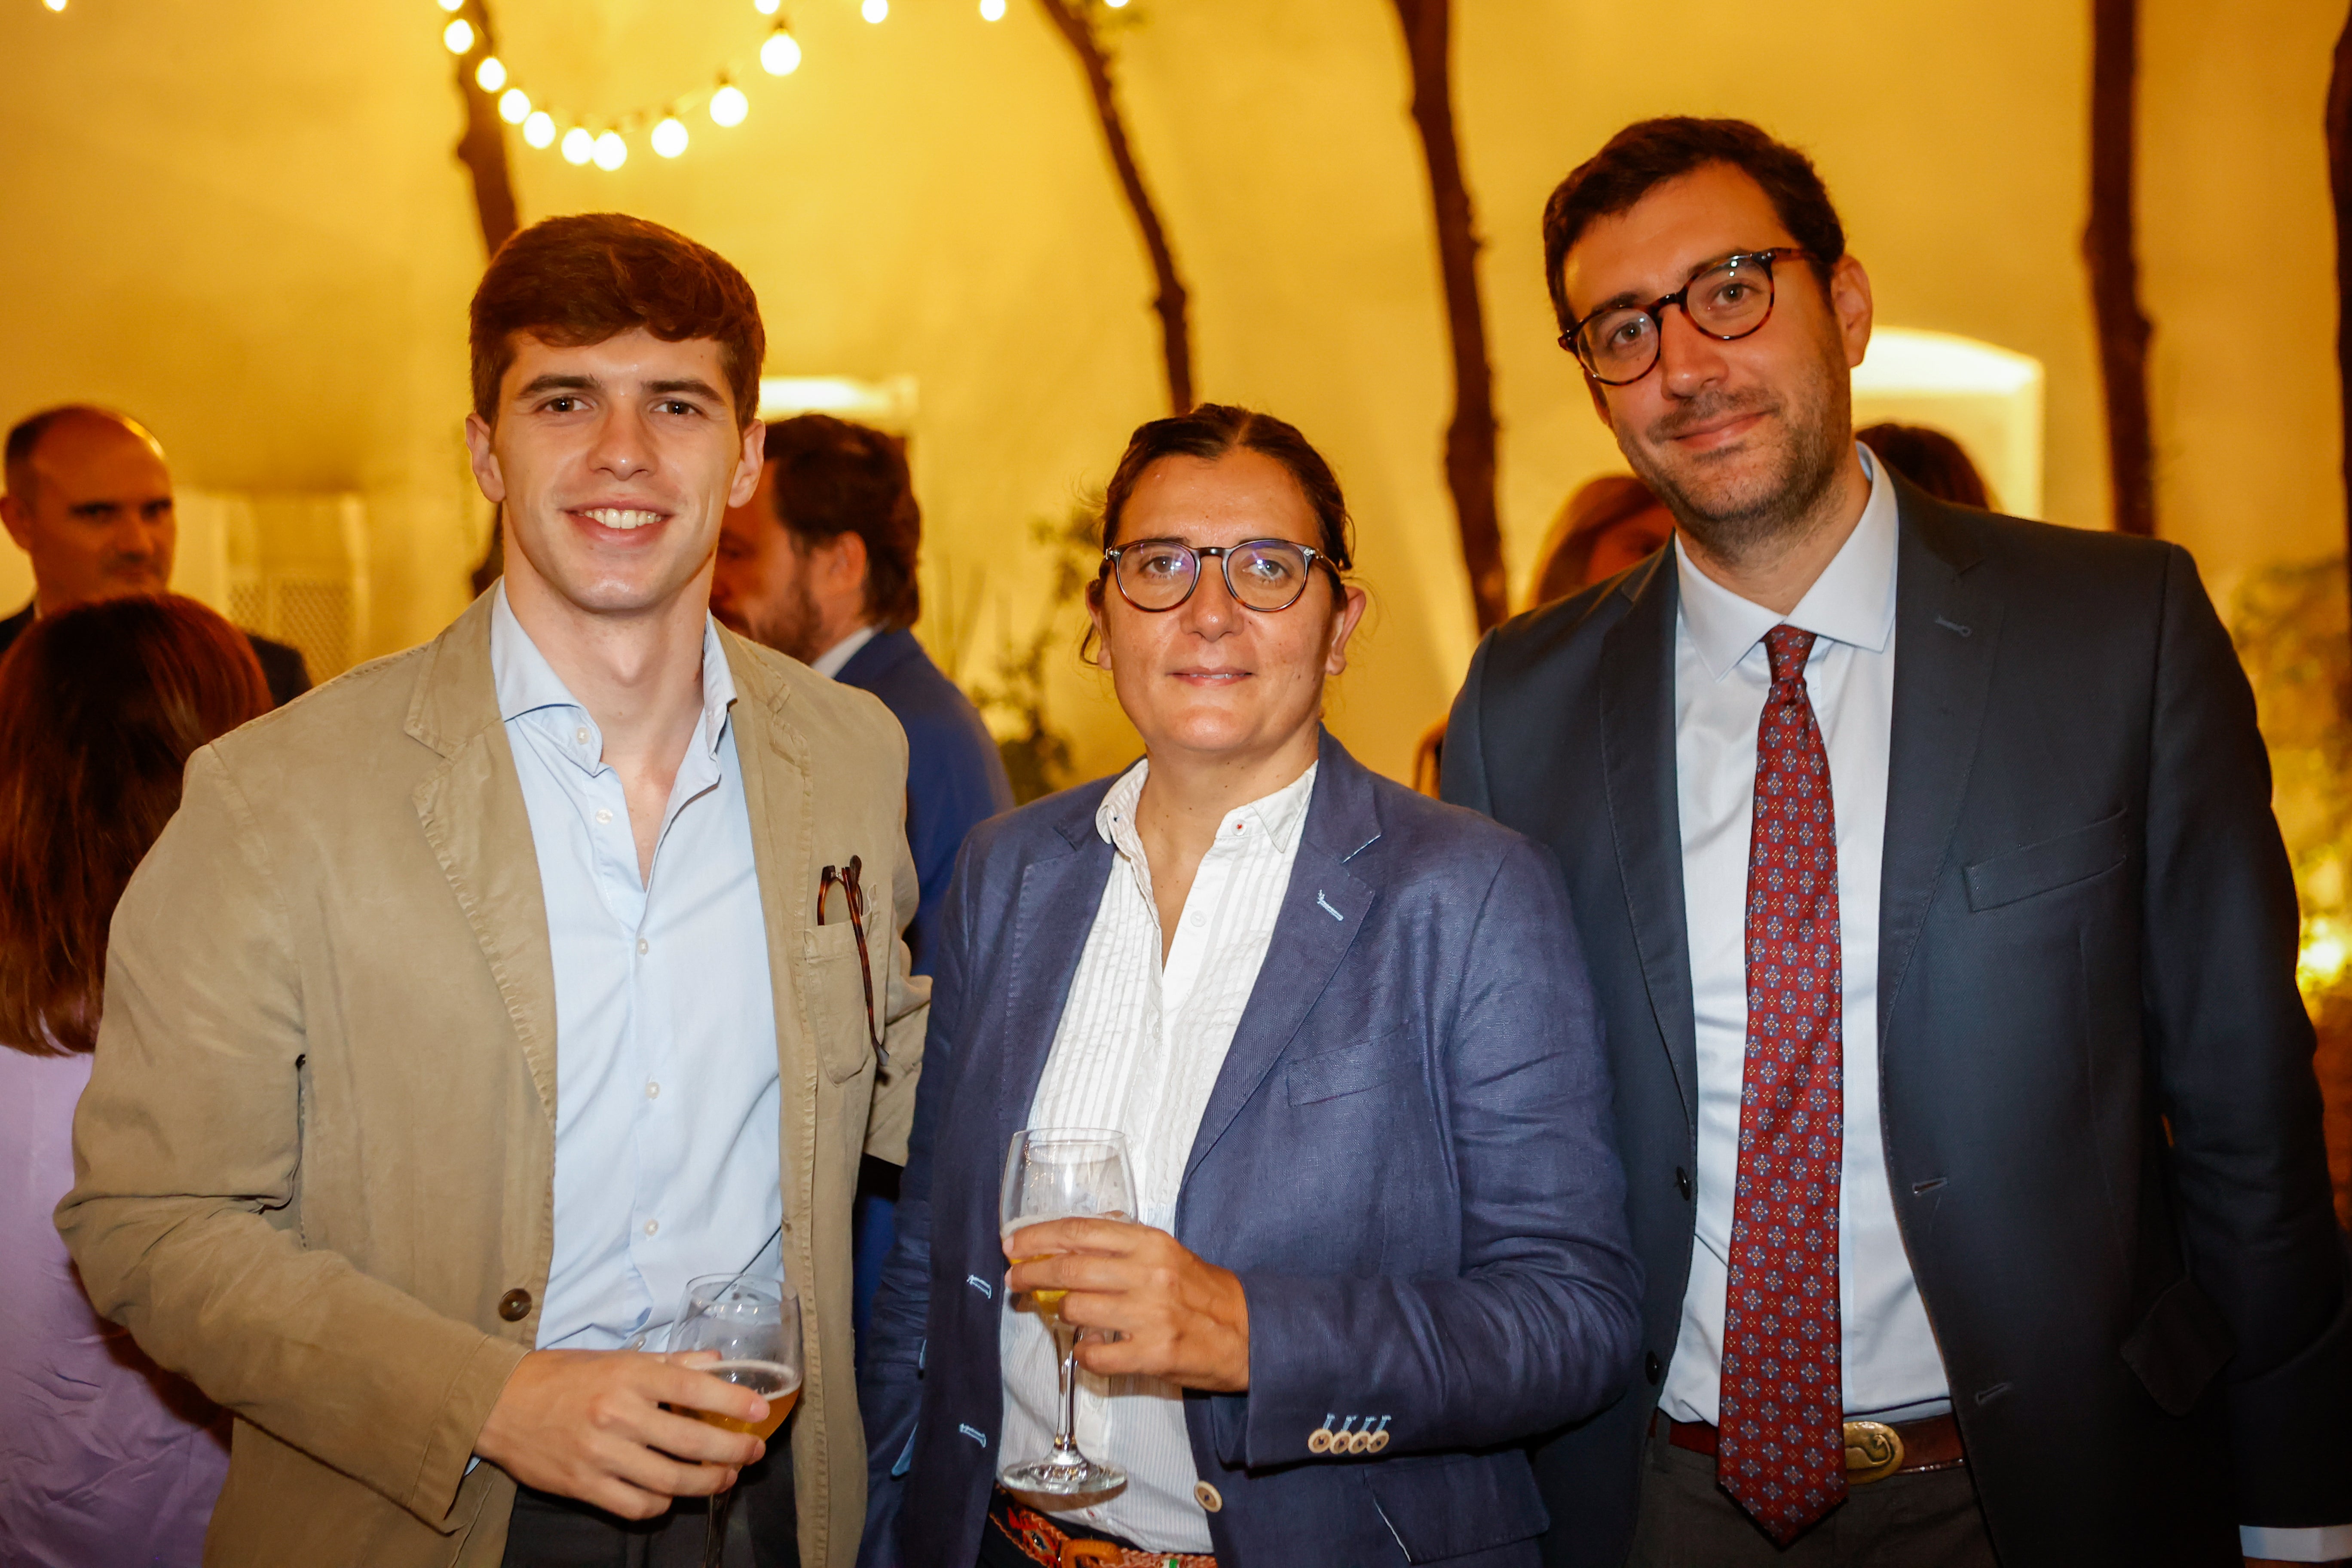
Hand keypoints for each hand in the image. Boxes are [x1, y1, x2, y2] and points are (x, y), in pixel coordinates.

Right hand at [474, 1349, 769, 1519]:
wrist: (500, 1404)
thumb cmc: (561, 1376)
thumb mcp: (617, 1358)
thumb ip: (669, 1364)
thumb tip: (715, 1362)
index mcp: (630, 1377)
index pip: (696, 1389)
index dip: (735, 1402)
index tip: (761, 1411)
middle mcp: (618, 1415)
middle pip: (692, 1443)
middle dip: (733, 1452)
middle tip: (753, 1454)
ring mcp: (601, 1455)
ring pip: (671, 1481)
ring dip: (707, 1483)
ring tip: (724, 1477)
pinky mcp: (584, 1486)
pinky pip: (638, 1505)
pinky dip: (662, 1503)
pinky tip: (672, 1493)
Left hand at [1004, 1218, 1249, 1391]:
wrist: (1246, 1332)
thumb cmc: (1200, 1292)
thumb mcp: (1166, 1253)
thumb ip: (1122, 1246)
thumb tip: (1067, 1245)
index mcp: (1151, 1244)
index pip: (1080, 1232)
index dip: (1039, 1237)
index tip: (1013, 1245)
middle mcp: (1149, 1274)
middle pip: (1069, 1269)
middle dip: (1032, 1274)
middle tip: (1016, 1279)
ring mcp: (1151, 1315)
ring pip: (1077, 1310)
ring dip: (1057, 1313)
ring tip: (1056, 1313)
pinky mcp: (1154, 1354)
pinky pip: (1097, 1355)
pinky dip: (1083, 1353)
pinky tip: (1088, 1348)